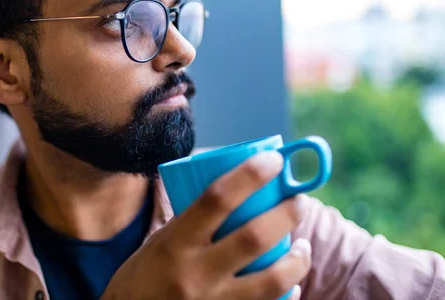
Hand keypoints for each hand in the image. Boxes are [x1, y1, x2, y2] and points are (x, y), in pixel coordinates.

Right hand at [102, 151, 311, 299]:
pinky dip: (289, 294)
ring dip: (298, 259)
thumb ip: (194, 223)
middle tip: (298, 201)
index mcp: (175, 242)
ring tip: (303, 246)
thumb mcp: (161, 242)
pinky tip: (294, 284)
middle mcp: (195, 273)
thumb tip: (237, 195)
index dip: (251, 174)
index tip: (274, 160)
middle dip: (286, 213)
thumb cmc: (142, 277)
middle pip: (254, 236)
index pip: (217, 198)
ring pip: (273, 281)